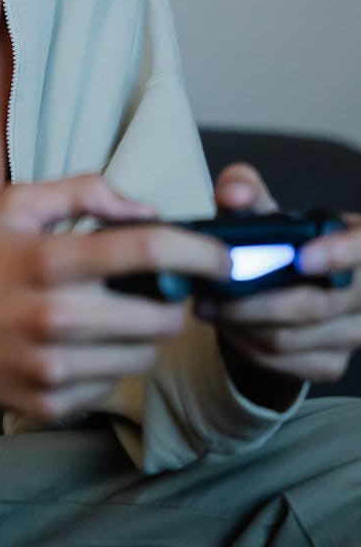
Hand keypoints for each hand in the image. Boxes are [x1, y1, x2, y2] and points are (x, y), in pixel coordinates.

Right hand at [0, 174, 230, 420]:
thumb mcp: (15, 204)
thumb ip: (84, 192)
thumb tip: (145, 206)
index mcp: (50, 261)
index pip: (147, 253)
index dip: (198, 251)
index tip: (222, 255)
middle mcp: (56, 319)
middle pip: (161, 315)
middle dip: (173, 298)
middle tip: (158, 286)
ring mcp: (54, 369)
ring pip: (144, 356)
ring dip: (144, 332)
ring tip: (113, 312)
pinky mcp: (50, 404)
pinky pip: (112, 386)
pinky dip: (111, 363)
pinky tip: (84, 343)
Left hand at [199, 163, 360, 402]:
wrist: (288, 283)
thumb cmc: (279, 238)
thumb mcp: (262, 207)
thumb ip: (244, 189)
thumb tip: (233, 195)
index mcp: (360, 243)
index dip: (338, 254)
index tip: (300, 258)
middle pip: (315, 305)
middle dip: (254, 302)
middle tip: (210, 293)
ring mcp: (353, 333)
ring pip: (291, 339)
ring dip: (242, 325)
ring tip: (208, 306)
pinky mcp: (331, 364)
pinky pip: (281, 362)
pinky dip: (244, 344)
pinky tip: (225, 325)